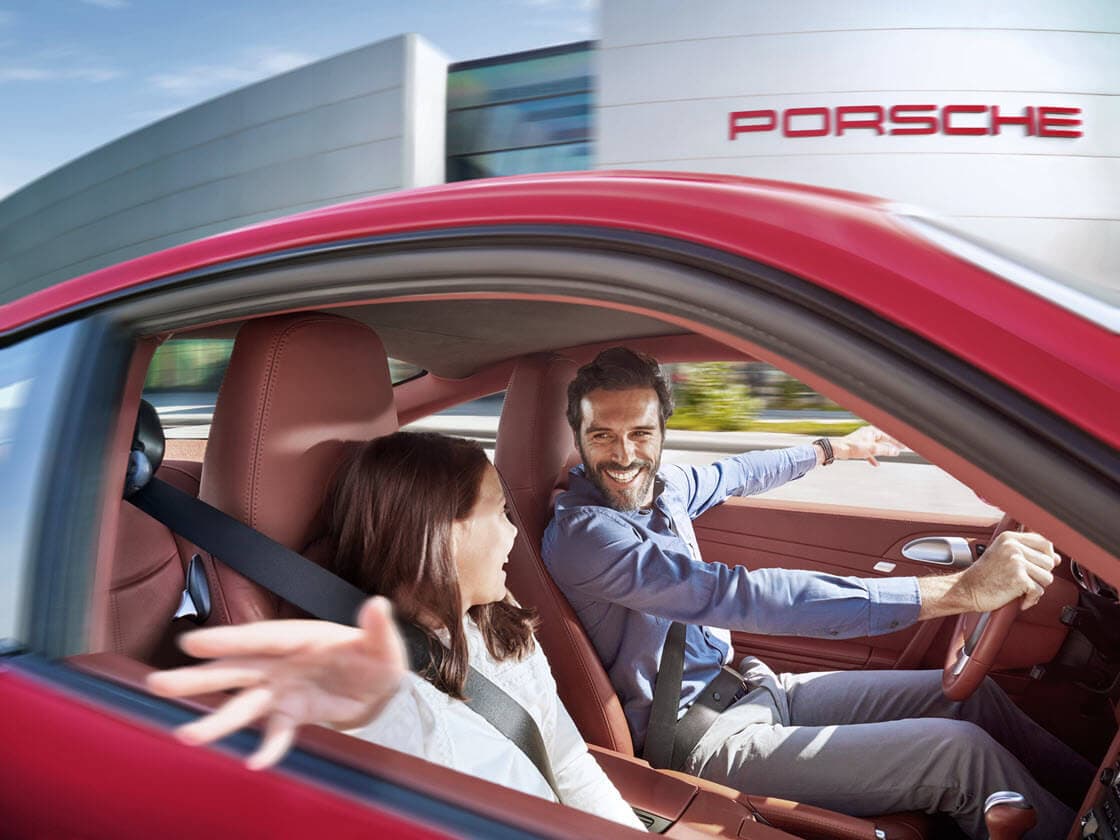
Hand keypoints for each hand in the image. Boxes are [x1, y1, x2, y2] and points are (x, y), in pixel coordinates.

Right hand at [147, 596, 405, 769]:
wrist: (379, 684)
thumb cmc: (376, 656)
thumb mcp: (384, 642)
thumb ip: (378, 627)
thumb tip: (378, 604)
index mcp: (299, 637)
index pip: (259, 638)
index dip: (227, 641)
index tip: (190, 643)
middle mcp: (281, 664)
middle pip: (235, 670)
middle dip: (198, 678)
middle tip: (156, 684)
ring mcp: (281, 691)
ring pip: (243, 706)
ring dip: (216, 721)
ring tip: (185, 735)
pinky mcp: (291, 715)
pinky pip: (275, 734)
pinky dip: (267, 748)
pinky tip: (254, 764)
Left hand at [830, 425, 903, 466]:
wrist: (838, 450)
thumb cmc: (852, 446)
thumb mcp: (872, 449)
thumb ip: (885, 450)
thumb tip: (895, 451)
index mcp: (872, 431)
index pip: (888, 435)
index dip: (897, 440)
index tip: (904, 444)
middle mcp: (868, 434)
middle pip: (883, 439)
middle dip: (891, 445)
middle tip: (900, 448)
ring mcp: (863, 440)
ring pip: (876, 446)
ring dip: (883, 451)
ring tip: (891, 454)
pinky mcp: (858, 446)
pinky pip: (869, 451)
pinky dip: (873, 457)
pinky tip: (875, 463)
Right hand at [917, 531, 1059, 618]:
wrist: (966, 590)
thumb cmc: (983, 575)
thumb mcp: (1002, 555)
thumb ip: (1028, 552)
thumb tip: (1056, 558)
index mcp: (1009, 538)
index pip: (1045, 542)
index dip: (1046, 556)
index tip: (1036, 565)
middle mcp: (1013, 547)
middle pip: (1049, 562)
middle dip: (1039, 574)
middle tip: (1023, 579)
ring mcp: (1016, 562)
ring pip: (1047, 577)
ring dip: (1036, 587)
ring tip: (1020, 588)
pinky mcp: (1018, 579)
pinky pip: (1038, 591)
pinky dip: (1030, 599)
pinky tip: (1018, 598)